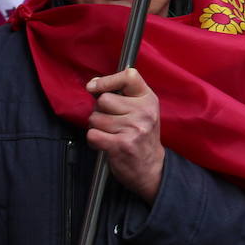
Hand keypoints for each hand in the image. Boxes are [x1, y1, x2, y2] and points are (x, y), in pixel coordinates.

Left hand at [86, 68, 164, 202]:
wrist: (151, 167)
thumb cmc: (142, 136)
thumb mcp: (143, 110)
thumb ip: (123, 95)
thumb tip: (93, 85)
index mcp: (148, 99)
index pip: (128, 77)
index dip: (107, 80)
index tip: (94, 86)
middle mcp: (143, 112)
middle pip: (104, 100)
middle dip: (100, 110)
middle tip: (111, 120)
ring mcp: (133, 128)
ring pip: (95, 118)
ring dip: (97, 127)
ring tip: (110, 133)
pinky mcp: (120, 145)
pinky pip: (92, 134)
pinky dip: (94, 140)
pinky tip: (105, 142)